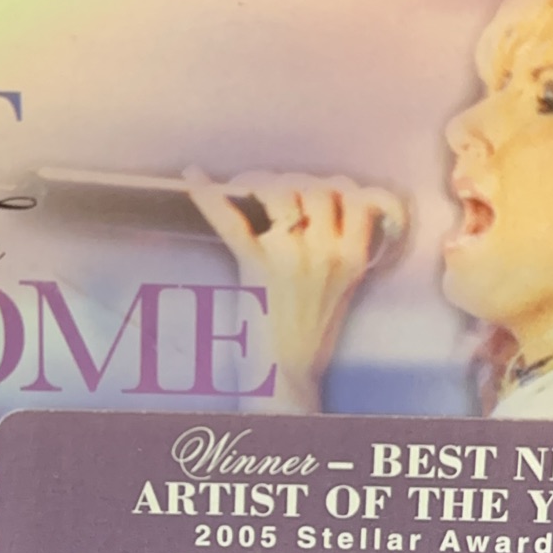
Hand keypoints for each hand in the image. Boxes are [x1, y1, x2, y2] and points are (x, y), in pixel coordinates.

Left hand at [184, 167, 407, 411]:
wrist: (288, 376)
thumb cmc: (313, 334)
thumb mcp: (346, 287)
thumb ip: (343, 248)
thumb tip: (330, 204)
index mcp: (352, 259)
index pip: (358, 197)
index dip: (340, 187)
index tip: (324, 193)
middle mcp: (326, 253)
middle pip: (318, 187)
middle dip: (299, 183)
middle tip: (281, 195)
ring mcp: (290, 257)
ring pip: (281, 191)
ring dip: (266, 183)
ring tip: (254, 191)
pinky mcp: (255, 267)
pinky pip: (230, 221)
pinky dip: (207, 195)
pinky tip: (194, 177)